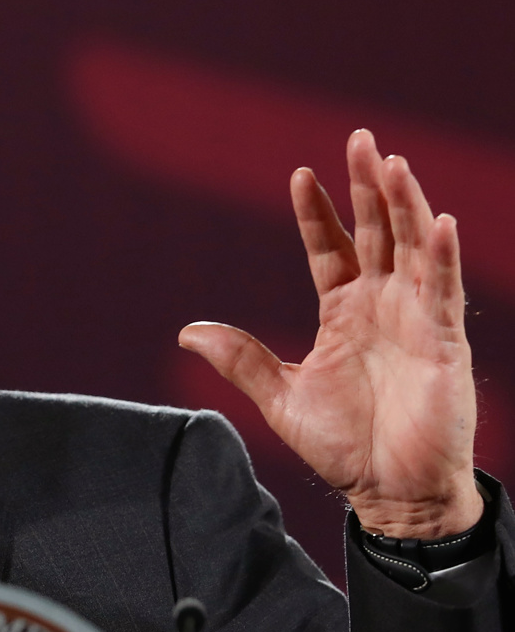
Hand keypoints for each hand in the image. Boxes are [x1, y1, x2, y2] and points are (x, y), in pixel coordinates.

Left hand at [180, 129, 481, 538]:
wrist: (390, 494)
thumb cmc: (345, 447)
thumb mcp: (281, 397)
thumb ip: (241, 360)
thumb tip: (186, 331)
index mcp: (343, 314)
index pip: (330, 249)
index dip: (317, 214)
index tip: (300, 174)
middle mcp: (381, 307)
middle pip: (375, 233)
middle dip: (368, 186)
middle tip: (360, 137)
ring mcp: (415, 320)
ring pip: (411, 249)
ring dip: (405, 205)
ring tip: (392, 162)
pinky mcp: (444, 344)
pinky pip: (444, 292)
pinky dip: (441, 257)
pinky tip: (438, 222)